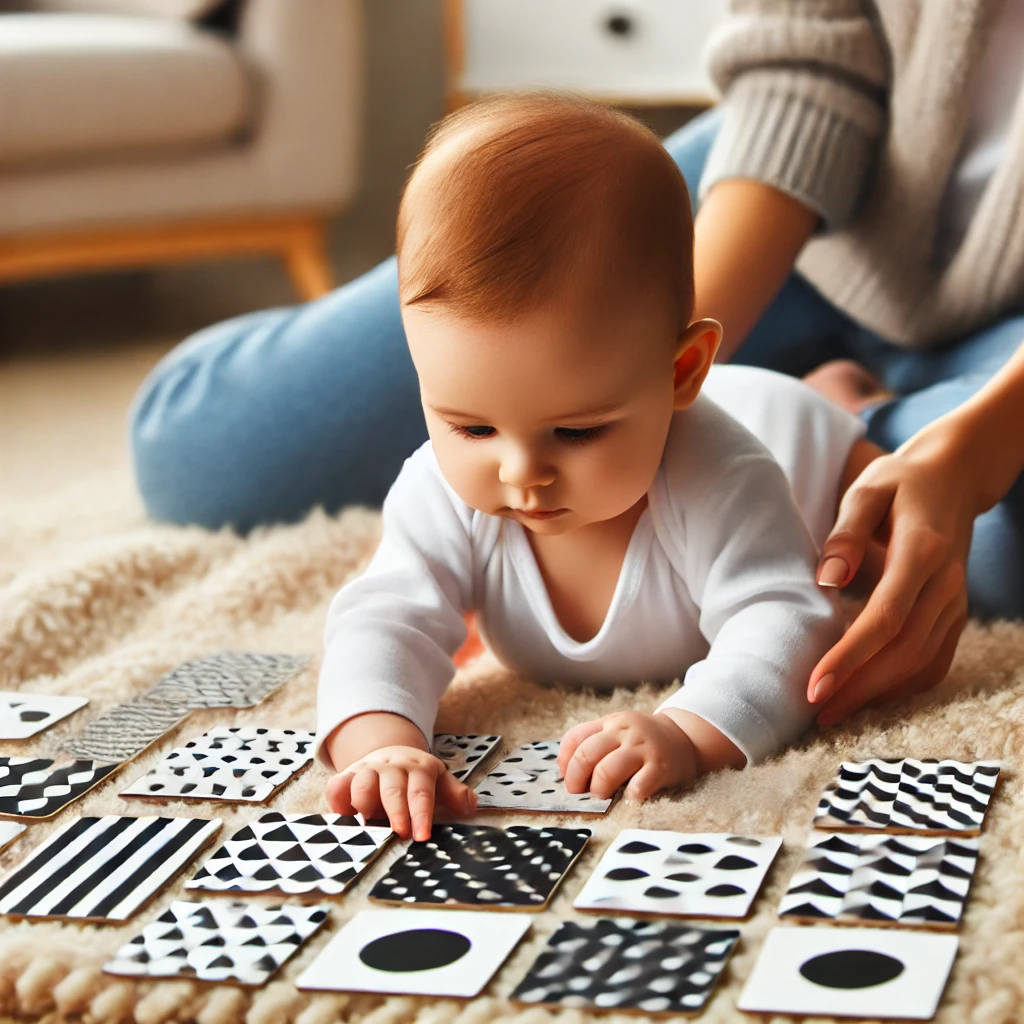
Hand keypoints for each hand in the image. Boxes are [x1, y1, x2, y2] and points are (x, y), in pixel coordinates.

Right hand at [325, 745, 476, 840]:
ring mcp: (368, 769)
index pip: (421, 791)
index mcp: (419, 768)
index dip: (421, 814)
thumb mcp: (439, 781)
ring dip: (365, 805)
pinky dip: (338, 801)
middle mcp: (392, 766)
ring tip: (370, 826)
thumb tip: (470, 806)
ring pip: (362, 784)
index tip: (422, 836)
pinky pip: (337, 786)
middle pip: (393, 789)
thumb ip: (455, 794)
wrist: (390, 755)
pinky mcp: (347, 776)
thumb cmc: (417, 778)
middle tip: (400, 835)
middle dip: (396, 813)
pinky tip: (346, 817)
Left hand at [557, 711, 697, 800]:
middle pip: (586, 755)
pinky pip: (637, 787)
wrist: (685, 739)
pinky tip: (629, 796)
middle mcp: (624, 732)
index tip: (569, 777)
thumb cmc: (643, 741)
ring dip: (598, 789)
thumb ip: (591, 744)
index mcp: (610, 723)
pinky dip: (628, 797)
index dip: (565, 762)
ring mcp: (642, 749)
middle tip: (580, 792)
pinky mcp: (660, 768)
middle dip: (576, 779)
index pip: (575, 738)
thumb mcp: (617, 732)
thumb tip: (562, 768)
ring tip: (603, 794)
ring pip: (606, 772)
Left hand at [809, 422, 973, 725]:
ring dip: (877, 694)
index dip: (850, 657)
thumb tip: (828, 580)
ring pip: (920, 664)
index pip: (886, 618)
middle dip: (859, 688)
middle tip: (814, 711)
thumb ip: (845, 533)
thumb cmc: (900, 484)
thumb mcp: (867, 490)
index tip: (815, 685)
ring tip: (831, 712)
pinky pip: (933, 662)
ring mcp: (955, 604)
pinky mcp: (954, 616)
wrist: (954, 480)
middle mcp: (946, 586)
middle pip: (904, 652)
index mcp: (923, 553)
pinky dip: (901, 686)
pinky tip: (866, 696)